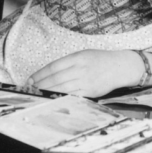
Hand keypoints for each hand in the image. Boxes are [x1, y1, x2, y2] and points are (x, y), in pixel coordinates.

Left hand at [26, 49, 143, 97]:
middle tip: (30, 89)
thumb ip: (67, 63)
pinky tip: (52, 98)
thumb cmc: (100, 60)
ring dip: (47, 92)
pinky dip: (60, 97)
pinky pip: (72, 96)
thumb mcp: (83, 54)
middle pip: (55, 79)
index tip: (30, 79)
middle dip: (40, 85)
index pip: (53, 67)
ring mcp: (86, 81)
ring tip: (37, 94)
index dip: (39, 75)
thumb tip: (47, 74)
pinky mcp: (91, 92)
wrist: (121, 67)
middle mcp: (81, 69)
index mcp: (78, 58)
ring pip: (61, 89)